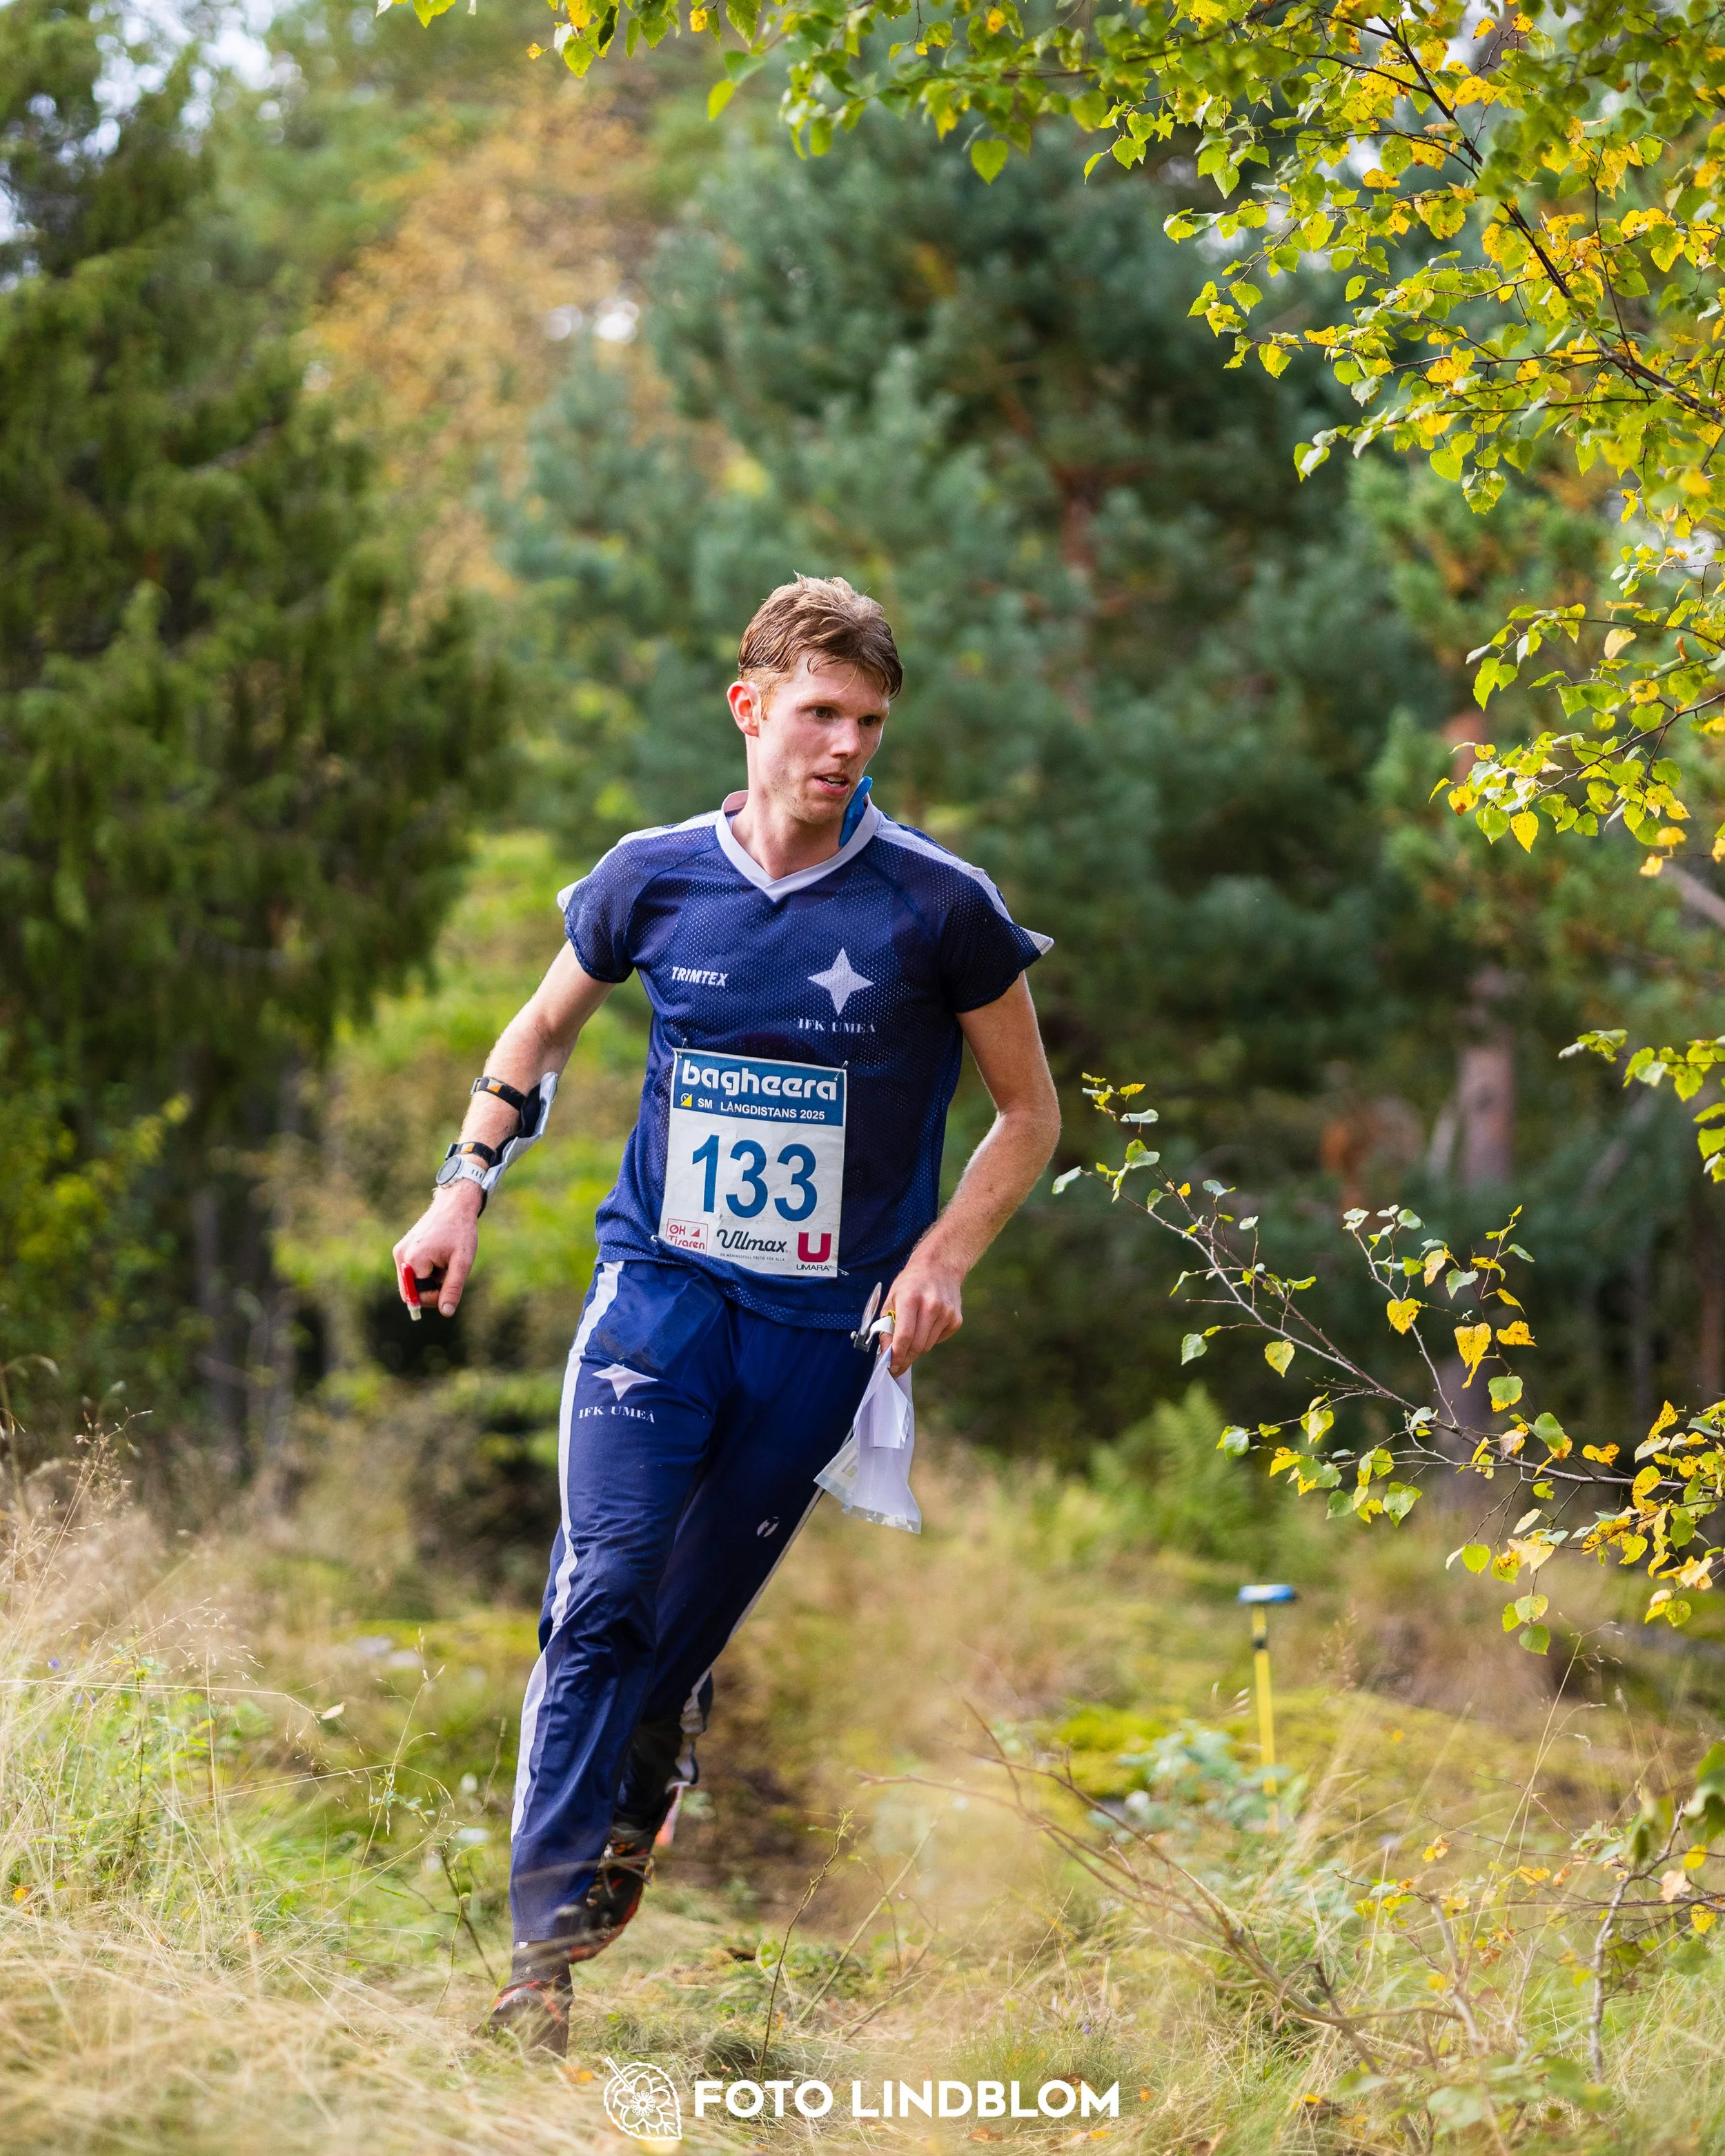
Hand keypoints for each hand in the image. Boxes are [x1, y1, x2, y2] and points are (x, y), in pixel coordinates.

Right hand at [392, 1184, 482, 1317]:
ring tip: (443, 1262)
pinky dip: (423, 1272)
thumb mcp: (462, 1262)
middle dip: (430, 1290)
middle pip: (410, 1292)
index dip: (437, 1296)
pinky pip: (409, 1272)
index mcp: (415, 1259)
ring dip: (427, 1280)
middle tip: (447, 1272)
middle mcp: (401, 1256)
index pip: (419, 1296)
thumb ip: (453, 1288)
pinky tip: (437, 1257)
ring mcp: (399, 1251)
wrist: (454, 1205)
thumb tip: (446, 1312)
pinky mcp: (401, 1248)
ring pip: (410, 1283)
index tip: (451, 1281)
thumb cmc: (461, 1232)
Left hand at [881, 1252, 963, 1375]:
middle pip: (917, 1345)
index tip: (891, 1367)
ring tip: (912, 1333)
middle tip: (897, 1365)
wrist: (940, 1266)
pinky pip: (939, 1340)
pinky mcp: (956, 1319)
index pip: (904, 1336)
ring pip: (927, 1345)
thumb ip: (887, 1325)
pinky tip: (927, 1324)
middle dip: (905, 1358)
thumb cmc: (911, 1282)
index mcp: (910, 1299)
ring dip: (917, 1346)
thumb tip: (885, 1351)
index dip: (896, 1355)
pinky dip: (930, 1338)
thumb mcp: (892, 1298)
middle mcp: (931, 1306)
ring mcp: (946, 1313)